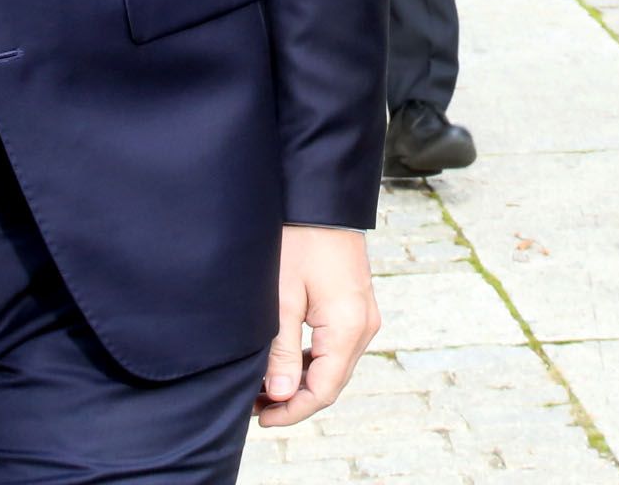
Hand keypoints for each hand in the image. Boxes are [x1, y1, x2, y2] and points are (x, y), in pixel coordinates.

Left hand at [255, 226, 379, 427]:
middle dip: (294, 399)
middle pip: (331, 382)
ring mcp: (363, 317)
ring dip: (301, 381)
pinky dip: (310, 361)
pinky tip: (283, 362)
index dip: (292, 411)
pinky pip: (335, 347)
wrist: (321, 201)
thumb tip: (279, 395)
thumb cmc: (299, 242)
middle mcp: (364, 327)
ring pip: (333, 367)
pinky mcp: (356, 307)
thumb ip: (281, 351)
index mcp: (348, 328)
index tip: (261, 418)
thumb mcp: (282, 299)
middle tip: (254, 404)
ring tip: (263, 386)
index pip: (323, 391)